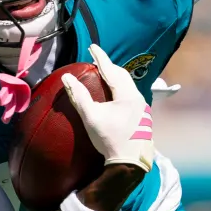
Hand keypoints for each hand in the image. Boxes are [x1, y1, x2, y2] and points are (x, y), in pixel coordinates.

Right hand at [61, 45, 153, 172]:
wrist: (129, 163)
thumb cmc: (110, 139)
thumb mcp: (91, 117)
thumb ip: (79, 96)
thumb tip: (68, 78)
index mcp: (127, 95)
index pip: (111, 70)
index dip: (101, 58)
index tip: (93, 47)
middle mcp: (138, 98)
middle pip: (123, 76)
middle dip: (109, 67)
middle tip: (97, 61)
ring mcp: (142, 109)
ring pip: (128, 86)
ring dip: (116, 78)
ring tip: (104, 76)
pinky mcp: (142, 118)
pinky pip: (130, 96)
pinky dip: (120, 90)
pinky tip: (114, 96)